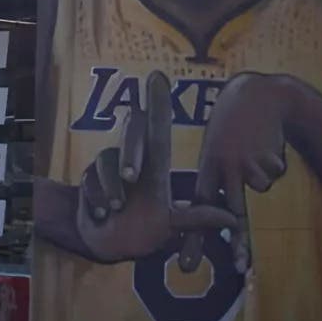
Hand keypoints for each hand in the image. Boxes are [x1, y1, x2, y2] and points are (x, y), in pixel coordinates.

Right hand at [73, 72, 234, 263]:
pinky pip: (89, 179)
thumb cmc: (145, 232)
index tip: (157, 76)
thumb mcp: (172, 227)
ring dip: (111, 188)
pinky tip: (100, 214)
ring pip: (106, 161)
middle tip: (130, 176)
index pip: (158, 128)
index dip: (157, 101)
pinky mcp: (89, 177)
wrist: (108, 245)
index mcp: (156, 167)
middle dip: (129, 151)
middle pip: (131, 130)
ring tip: (116, 210)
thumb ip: (196, 220)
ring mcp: (109, 166)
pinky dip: (95, 199)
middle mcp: (133, 159)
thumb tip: (232, 220)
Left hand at [189, 73, 296, 275]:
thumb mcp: (219, 148)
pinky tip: (268, 141)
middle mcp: (224, 168)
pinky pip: (276, 173)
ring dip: (266, 172)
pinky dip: (277, 160)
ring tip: (257, 146)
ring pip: (261, 187)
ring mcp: (246, 164)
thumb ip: (220, 179)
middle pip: (233, 212)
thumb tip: (226, 217)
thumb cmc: (234, 124)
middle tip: (237, 266)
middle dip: (238, 240)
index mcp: (207, 166)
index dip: (194, 238)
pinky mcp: (267, 158)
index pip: (199, 208)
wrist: (258, 95)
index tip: (187, 265)